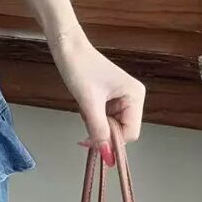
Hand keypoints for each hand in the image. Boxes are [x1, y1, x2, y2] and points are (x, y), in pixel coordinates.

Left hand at [49, 24, 145, 166]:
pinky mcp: (109, 96)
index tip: (94, 143)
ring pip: (111, 125)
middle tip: (85, 120)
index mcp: (135, 96)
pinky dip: (93, 116)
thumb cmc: (79, 67)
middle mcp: (133, 97)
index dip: (113, 141)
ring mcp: (122, 97)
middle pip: (122, 130)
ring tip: (84, 107)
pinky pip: (104, 116)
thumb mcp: (88, 102)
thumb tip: (106, 155)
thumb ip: (98, 130)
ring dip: (96, 123)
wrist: (66, 46)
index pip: (131, 132)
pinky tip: (84, 105)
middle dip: (103, 131)